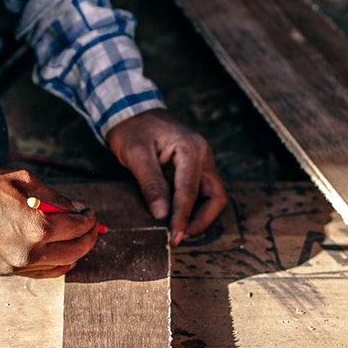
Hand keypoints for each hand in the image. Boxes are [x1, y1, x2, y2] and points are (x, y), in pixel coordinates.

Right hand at [0, 168, 101, 277]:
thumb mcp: (22, 181)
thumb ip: (54, 196)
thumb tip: (76, 208)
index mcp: (36, 226)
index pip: (77, 227)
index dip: (89, 219)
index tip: (90, 212)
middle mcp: (30, 251)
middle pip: (75, 250)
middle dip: (89, 237)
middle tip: (92, 226)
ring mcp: (17, 265)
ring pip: (60, 266)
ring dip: (75, 253)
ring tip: (78, 240)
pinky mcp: (6, 271)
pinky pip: (41, 273)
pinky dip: (57, 266)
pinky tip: (63, 257)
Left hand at [105, 108, 227, 244]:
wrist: (131, 110)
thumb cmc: (132, 128)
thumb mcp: (135, 153)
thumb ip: (150, 183)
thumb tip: (161, 214)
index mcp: (191, 148)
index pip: (191, 190)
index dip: (183, 217)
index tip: (173, 236)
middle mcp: (203, 155)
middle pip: (216, 196)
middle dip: (201, 221)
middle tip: (179, 237)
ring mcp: (202, 162)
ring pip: (213, 197)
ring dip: (199, 217)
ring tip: (177, 231)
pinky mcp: (194, 168)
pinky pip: (202, 193)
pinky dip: (193, 208)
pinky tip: (177, 218)